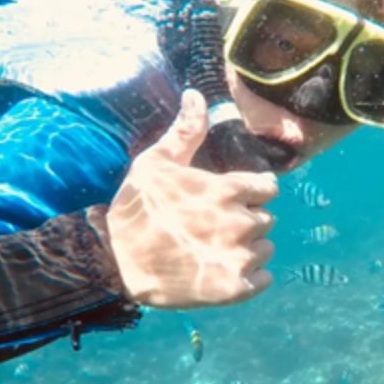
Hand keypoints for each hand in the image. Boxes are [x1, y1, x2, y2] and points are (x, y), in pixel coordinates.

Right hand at [104, 89, 277, 307]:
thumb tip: (196, 95)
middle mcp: (241, 223)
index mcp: (228, 190)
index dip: (253, 191)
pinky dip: (250, 277)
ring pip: (265, 249)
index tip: (235, 198)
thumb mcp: (155, 162)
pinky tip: (225, 271)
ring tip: (219, 250)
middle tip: (218, 226)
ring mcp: (239, 257)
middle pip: (266, 219)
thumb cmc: (135, 209)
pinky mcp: (235, 288)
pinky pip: (263, 279)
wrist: (115, 263)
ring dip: (250, 248)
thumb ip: (185, 131)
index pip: (268, 187)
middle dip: (247, 219)